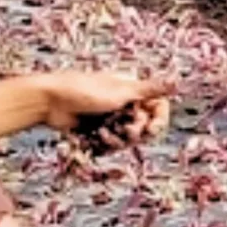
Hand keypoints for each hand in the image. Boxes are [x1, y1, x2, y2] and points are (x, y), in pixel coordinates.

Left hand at [41, 71, 174, 149]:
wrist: (50, 102)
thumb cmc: (84, 90)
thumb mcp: (121, 91)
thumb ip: (150, 90)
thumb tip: (177, 81)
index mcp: (132, 90)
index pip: (158, 108)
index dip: (158, 120)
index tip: (152, 128)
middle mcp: (124, 104)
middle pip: (144, 127)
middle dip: (135, 132)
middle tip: (126, 131)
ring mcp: (110, 118)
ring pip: (128, 140)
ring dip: (118, 140)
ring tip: (104, 134)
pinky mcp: (98, 131)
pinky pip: (111, 145)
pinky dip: (105, 144)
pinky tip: (95, 138)